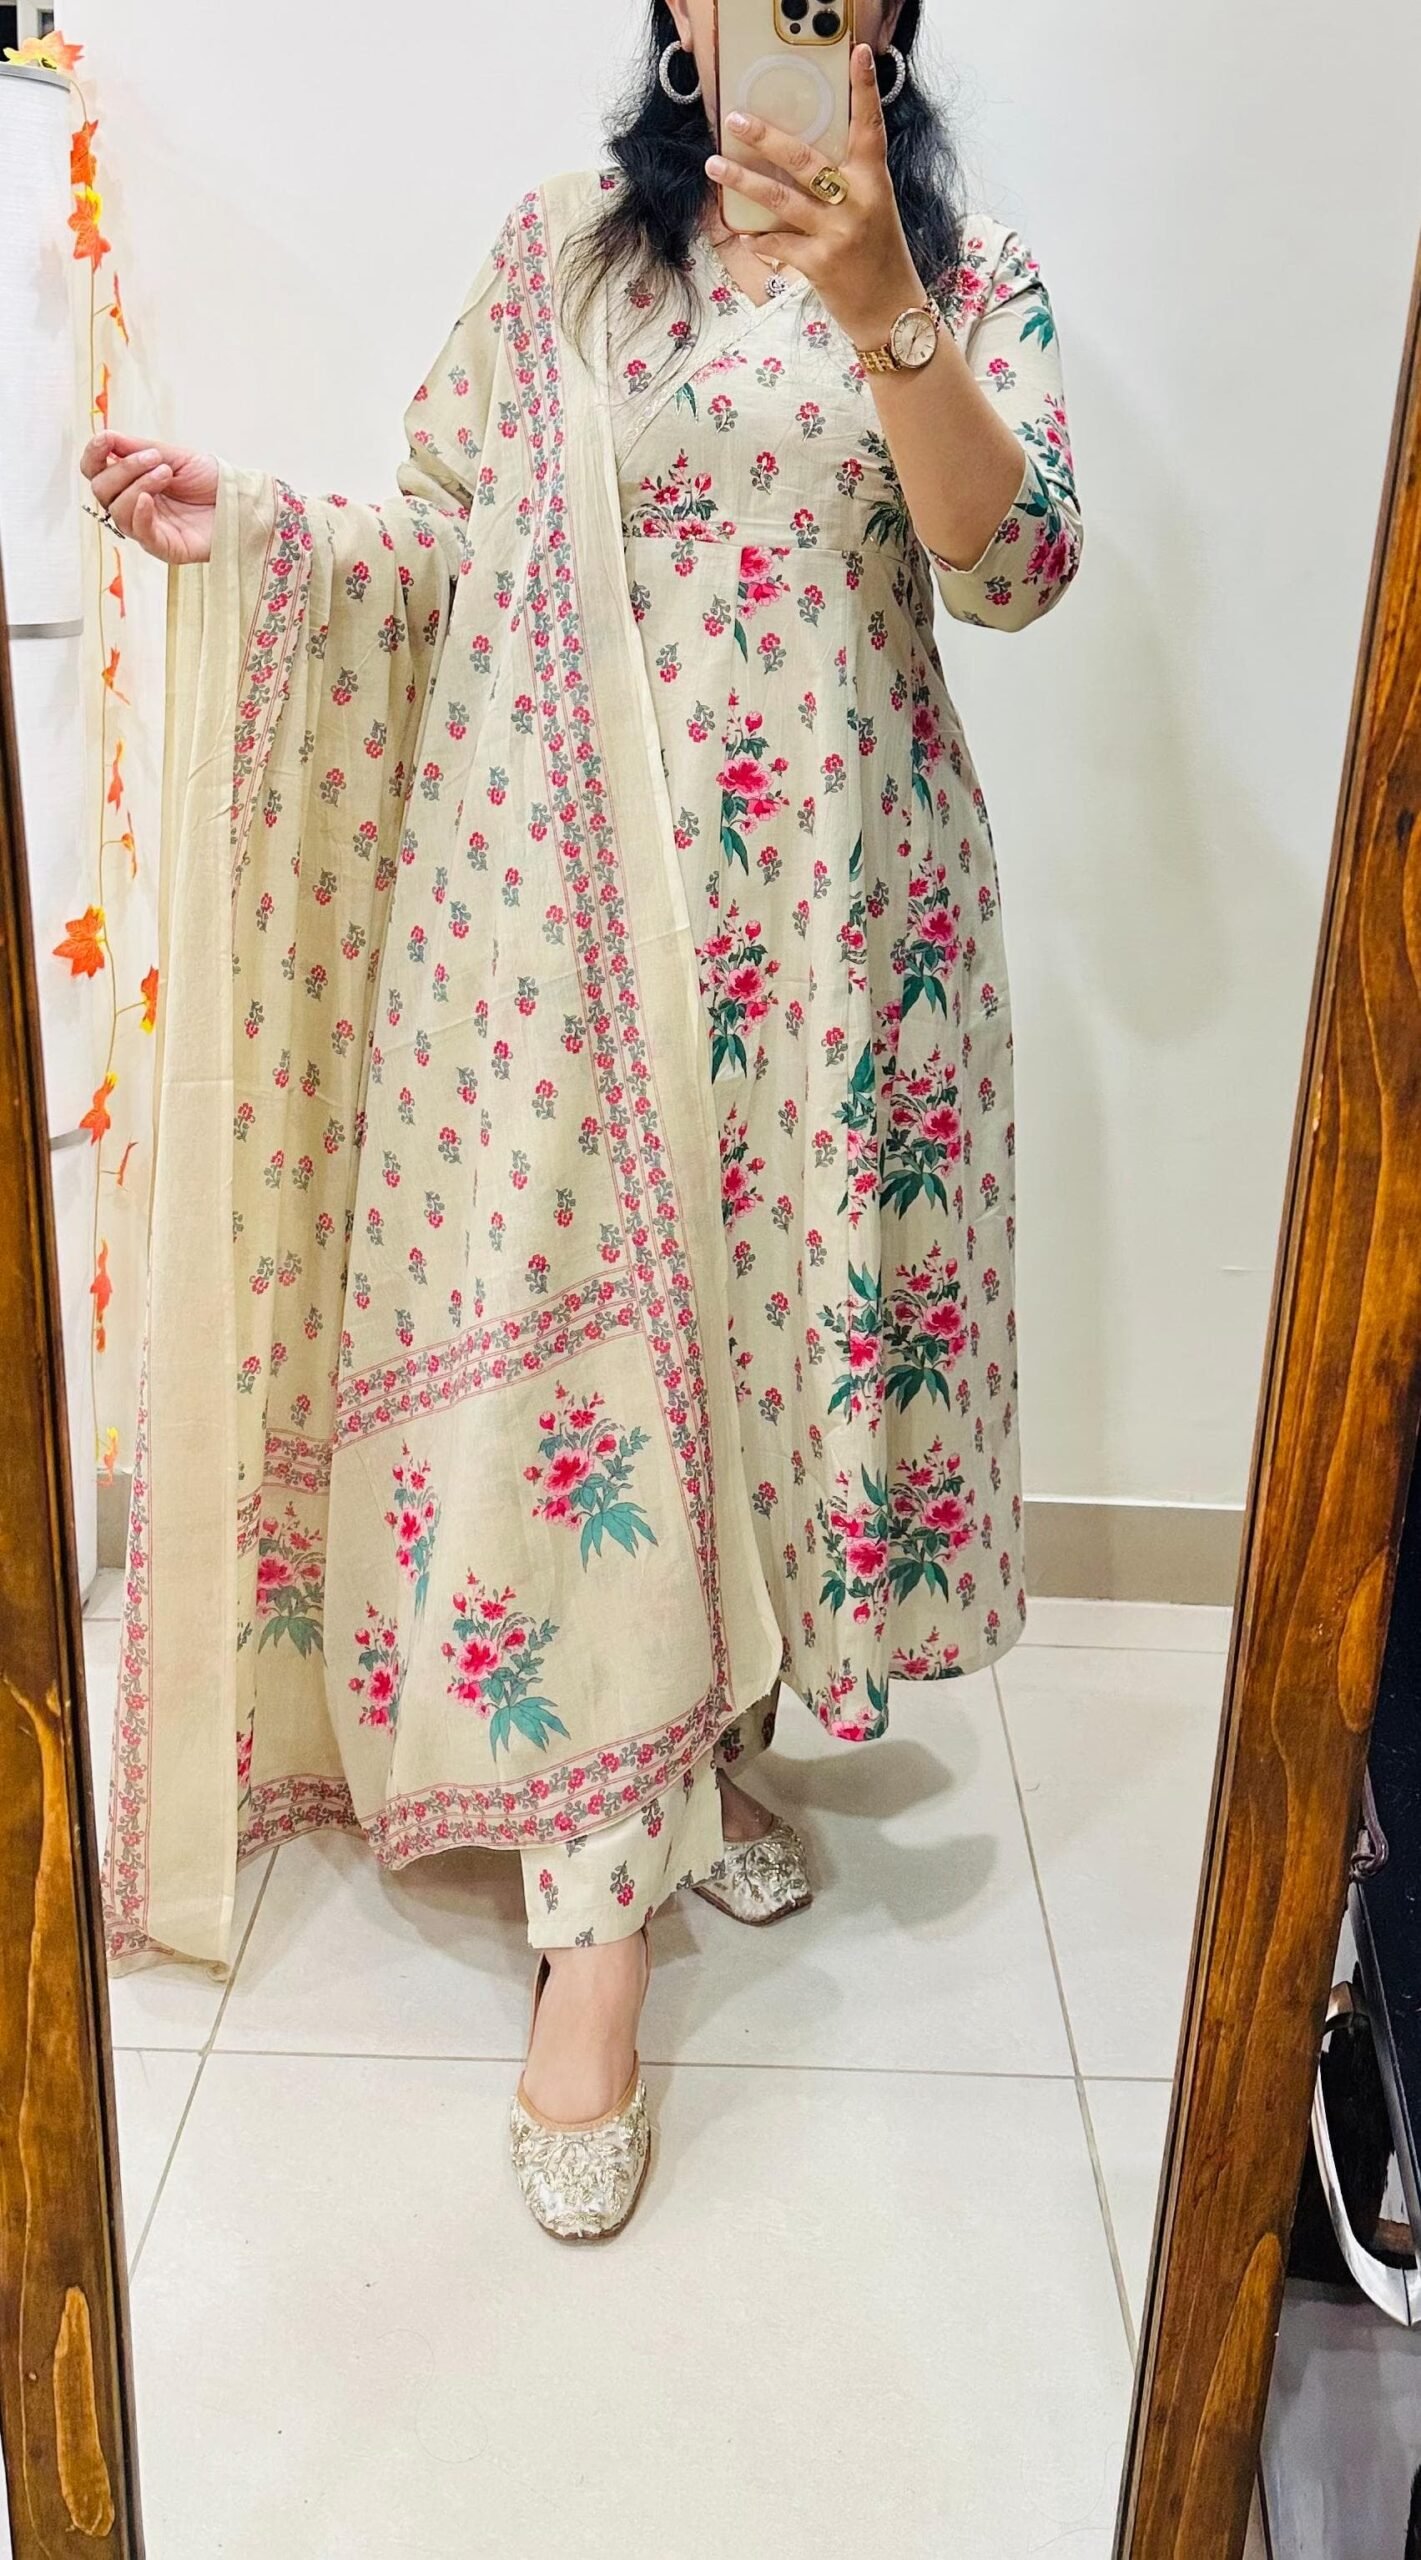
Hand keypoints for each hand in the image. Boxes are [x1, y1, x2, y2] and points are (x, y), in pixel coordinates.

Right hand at [79, 431, 217, 564]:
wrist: (240, 500)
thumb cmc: (209, 480)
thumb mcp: (173, 455)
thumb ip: (137, 448)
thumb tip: (106, 436)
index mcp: (131, 481)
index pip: (95, 471)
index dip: (94, 455)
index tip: (105, 439)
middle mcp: (134, 505)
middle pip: (102, 490)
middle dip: (123, 469)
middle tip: (154, 458)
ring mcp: (147, 528)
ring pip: (118, 510)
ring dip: (138, 486)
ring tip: (166, 474)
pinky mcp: (163, 547)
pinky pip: (140, 533)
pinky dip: (140, 513)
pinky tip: (149, 499)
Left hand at [705, 41, 925, 349]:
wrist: (892, 313)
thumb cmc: (880, 258)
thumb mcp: (874, 210)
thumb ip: (847, 183)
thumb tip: (800, 160)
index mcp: (874, 182)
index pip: (870, 127)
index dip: (865, 90)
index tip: (858, 54)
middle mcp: (857, 202)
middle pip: (805, 159)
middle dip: (766, 137)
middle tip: (736, 120)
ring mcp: (837, 233)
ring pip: (780, 199)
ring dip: (743, 182)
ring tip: (714, 166)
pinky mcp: (820, 263)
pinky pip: (778, 243)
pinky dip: (759, 239)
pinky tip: (743, 233)